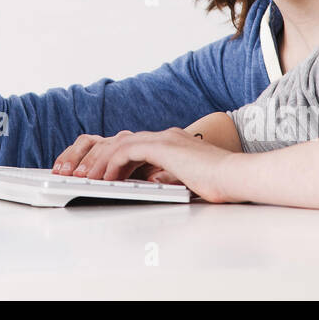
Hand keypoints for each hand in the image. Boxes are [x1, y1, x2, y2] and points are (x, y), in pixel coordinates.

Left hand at [53, 128, 234, 202]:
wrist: (238, 177)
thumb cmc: (221, 183)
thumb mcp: (188, 179)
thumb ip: (168, 175)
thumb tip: (153, 180)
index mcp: (170, 143)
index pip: (131, 145)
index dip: (110, 158)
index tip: (95, 173)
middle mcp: (164, 136)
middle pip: (119, 140)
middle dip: (96, 157)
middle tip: (80, 174)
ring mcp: (164, 138)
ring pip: (118, 144)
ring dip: (99, 161)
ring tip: (85, 178)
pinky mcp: (163, 146)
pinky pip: (126, 152)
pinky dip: (112, 164)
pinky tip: (106, 178)